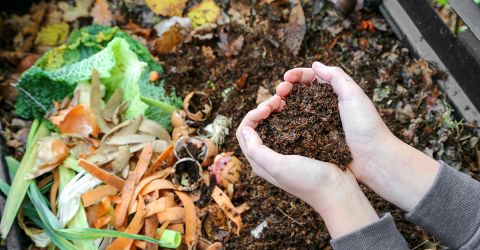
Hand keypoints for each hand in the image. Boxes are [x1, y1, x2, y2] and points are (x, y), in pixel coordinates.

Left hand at [236, 81, 378, 238]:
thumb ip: (257, 150)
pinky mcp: (301, 146)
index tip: (268, 107)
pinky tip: (297, 107)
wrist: (337, 190)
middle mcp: (269, 155)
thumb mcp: (279, 167)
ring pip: (273, 124)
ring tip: (286, 100)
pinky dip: (289, 114)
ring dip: (276, 110)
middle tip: (278, 99)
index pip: (244, 133)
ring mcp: (286, 150)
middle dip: (263, 109)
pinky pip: (289, 125)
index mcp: (259, 162)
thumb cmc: (308, 181)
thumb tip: (245, 130)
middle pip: (257, 126)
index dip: (252, 115)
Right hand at [277, 62, 439, 211]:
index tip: (285, 78)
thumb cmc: (366, 126)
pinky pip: (297, 128)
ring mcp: (318, 123)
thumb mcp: (354, 95)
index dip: (297, 76)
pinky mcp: (314, 139)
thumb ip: (336, 77)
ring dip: (283, 104)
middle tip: (278, 92)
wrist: (373, 158)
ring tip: (275, 105)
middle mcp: (325, 106)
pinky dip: (286, 122)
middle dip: (286, 89)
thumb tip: (315, 64)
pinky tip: (278, 121)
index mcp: (335, 93)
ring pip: (295, 109)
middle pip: (300, 93)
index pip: (312, 78)